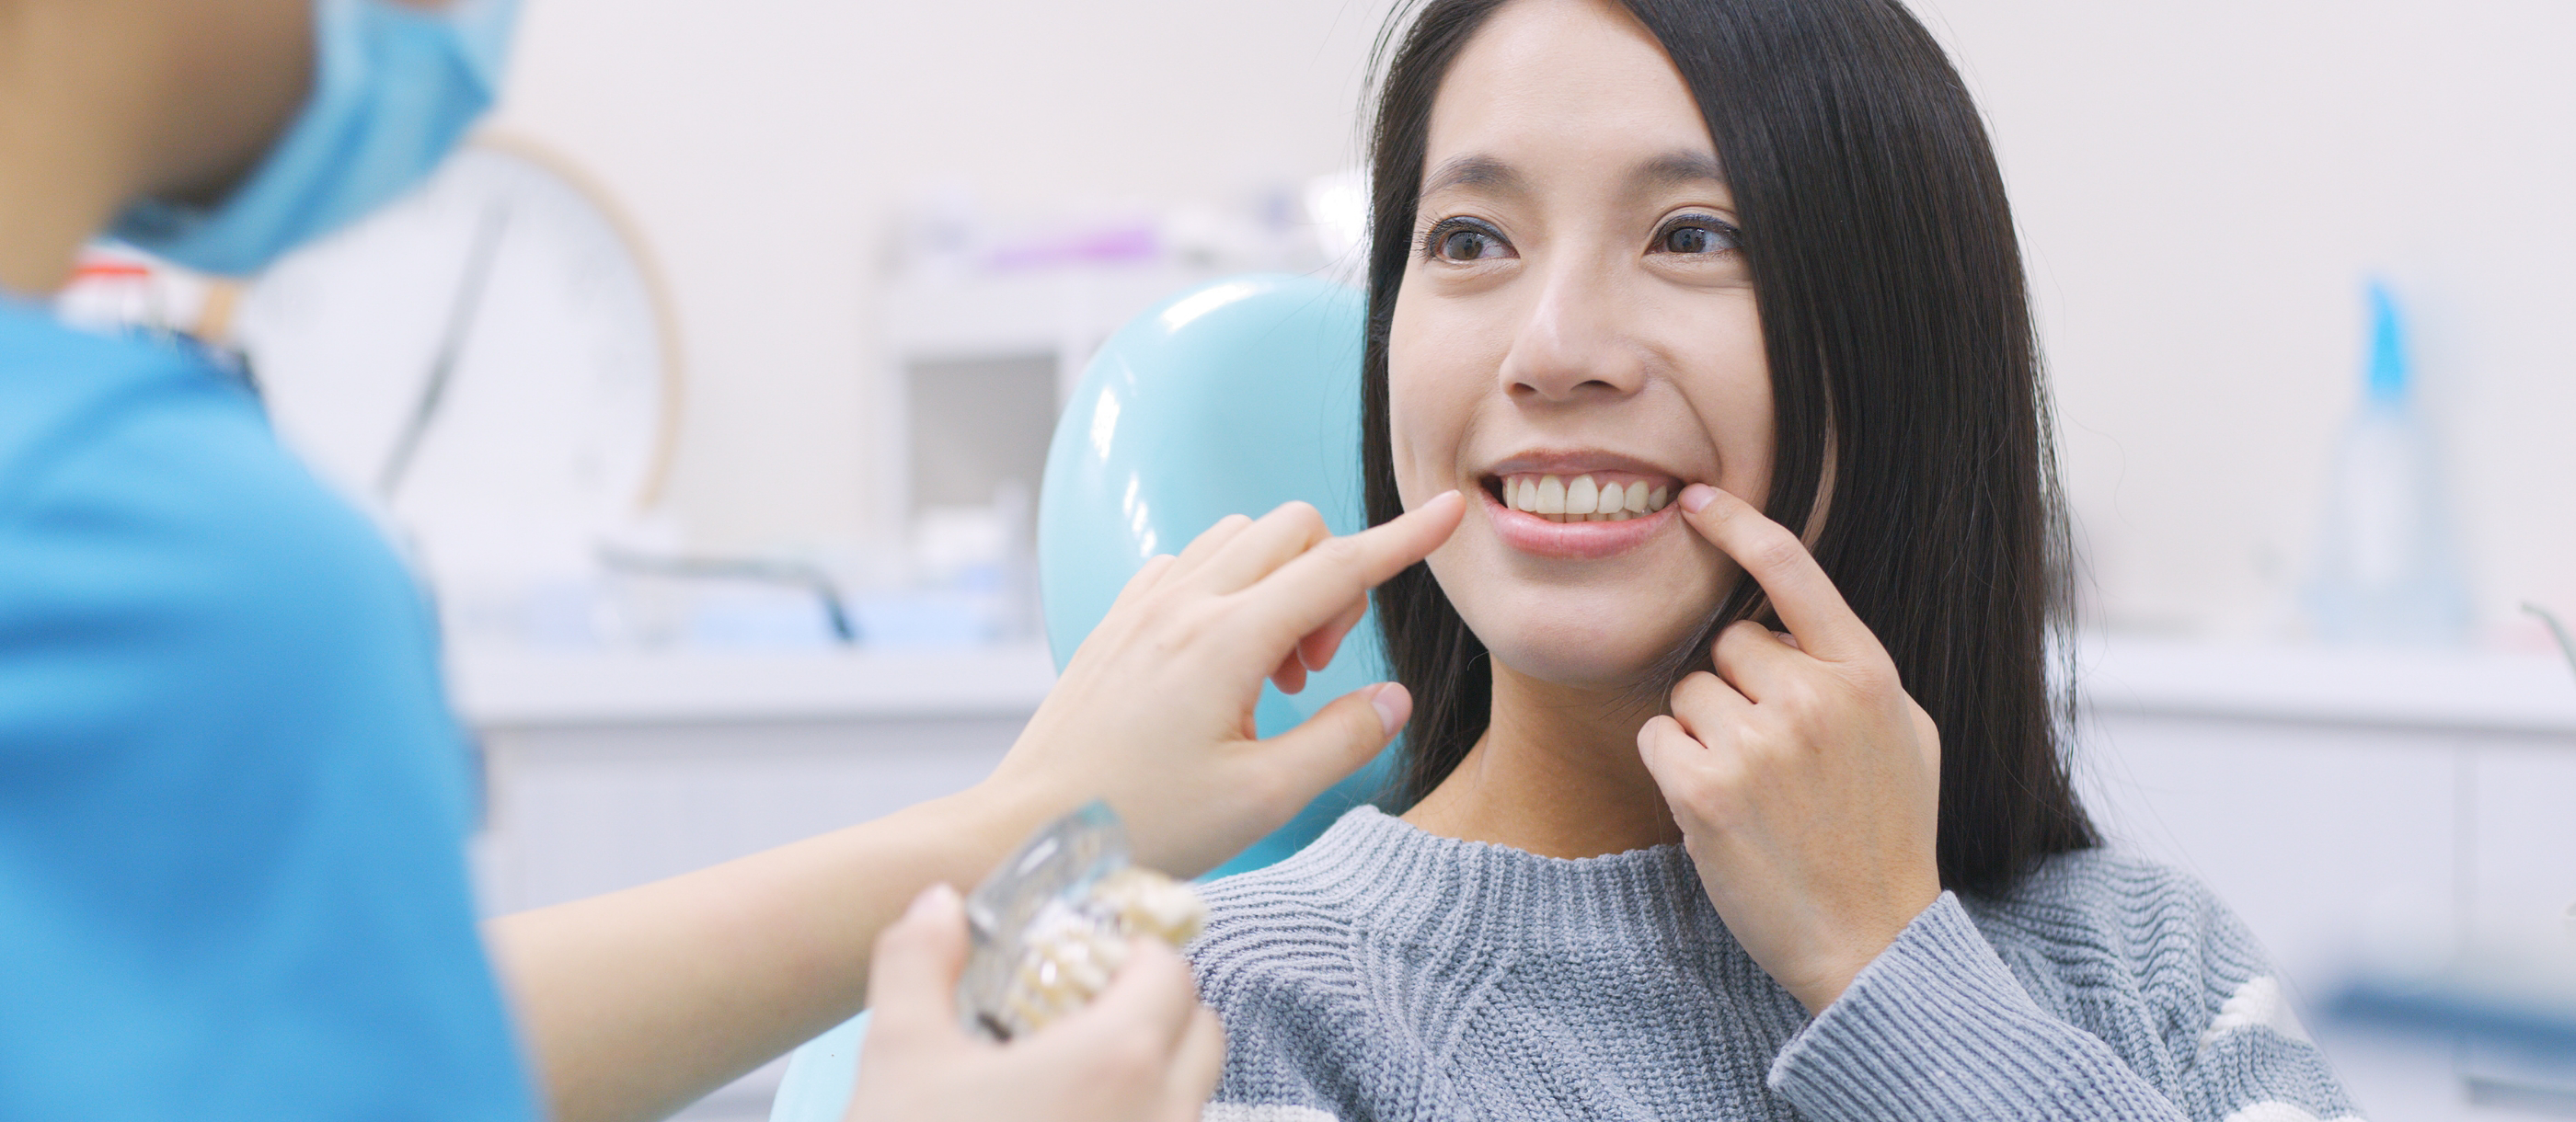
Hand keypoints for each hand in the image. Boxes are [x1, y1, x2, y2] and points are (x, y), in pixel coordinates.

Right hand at [847, 885, 1222, 1121]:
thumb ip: (919, 963)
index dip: (1130, 955)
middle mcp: (1164, 1118)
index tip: (1084, 962)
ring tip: (1067, 1089)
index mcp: (1119, 1059)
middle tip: (1079, 1019)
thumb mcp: (898, 1057)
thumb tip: (937, 904)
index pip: (1170, 972)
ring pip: (1187, 1103)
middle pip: (1199, 1035)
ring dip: (1147, 1081)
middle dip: (1154, 1012)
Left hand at [980, 492, 1465, 877]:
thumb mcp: (1263, 799)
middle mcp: (1182, 605)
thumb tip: (1392, 699)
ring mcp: (1142, 606)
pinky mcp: (1116, 621)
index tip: (1450, 513)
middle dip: (1332, 583)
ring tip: (1268, 674)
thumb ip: (1340, 739)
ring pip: (1240, 539)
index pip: (1339, 567)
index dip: (1404, 540)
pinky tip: (1220, 664)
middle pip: (1293, 531)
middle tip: (1313, 673)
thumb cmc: (1143, 825)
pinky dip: (1228, 589)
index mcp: (1225, 641)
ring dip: (1279, 583)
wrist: (1029, 833)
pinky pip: (1191, 564)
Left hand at [1636, 484, 1942, 1013]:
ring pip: (1687, 694)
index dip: (1738, 526)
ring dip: (1703, 734)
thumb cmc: (1888, 838)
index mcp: (1867, 675)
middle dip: (1735, 690)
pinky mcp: (1705, 790)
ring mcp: (1758, 743)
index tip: (1695, 500)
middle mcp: (1814, 697)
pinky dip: (1674, 769)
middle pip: (1727, 646)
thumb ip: (1855, 672)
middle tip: (1772, 757)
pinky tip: (1718, 809)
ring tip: (1753, 791)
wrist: (1873, 942)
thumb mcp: (1905, 736)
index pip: (1793, 571)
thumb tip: (1798, 624)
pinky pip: (1657, 738)